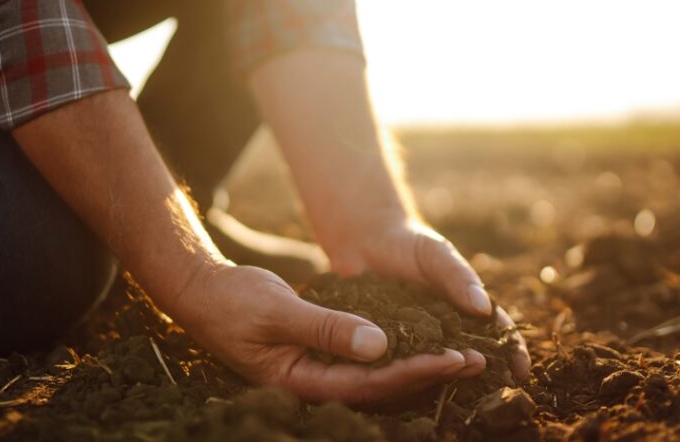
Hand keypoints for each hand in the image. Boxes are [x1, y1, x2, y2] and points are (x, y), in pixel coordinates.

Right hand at [161, 263, 473, 402]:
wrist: (202, 293)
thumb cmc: (233, 302)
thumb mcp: (279, 311)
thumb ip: (327, 329)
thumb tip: (380, 346)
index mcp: (300, 382)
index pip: (370, 384)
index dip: (415, 372)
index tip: (454, 357)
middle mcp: (313, 383)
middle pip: (381, 387)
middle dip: (428, 373)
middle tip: (476, 360)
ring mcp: (316, 370)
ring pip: (377, 375)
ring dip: (418, 364)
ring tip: (462, 354)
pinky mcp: (318, 354)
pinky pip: (364, 359)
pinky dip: (395, 350)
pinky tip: (422, 341)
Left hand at [323, 216, 531, 380]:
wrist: (366, 240)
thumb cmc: (409, 243)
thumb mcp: (436, 254)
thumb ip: (458, 277)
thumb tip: (484, 307)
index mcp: (465, 308)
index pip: (495, 333)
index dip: (512, 353)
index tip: (522, 371)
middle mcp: (444, 329)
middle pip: (470, 355)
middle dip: (484, 375)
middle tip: (495, 393)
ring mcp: (416, 339)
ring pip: (435, 365)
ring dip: (446, 378)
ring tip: (457, 393)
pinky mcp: (386, 343)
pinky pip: (398, 361)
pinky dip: (406, 375)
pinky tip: (409, 387)